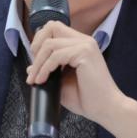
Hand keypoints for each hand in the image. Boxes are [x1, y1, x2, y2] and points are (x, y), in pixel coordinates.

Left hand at [26, 20, 136, 137]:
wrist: (106, 109)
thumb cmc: (88, 98)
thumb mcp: (62, 82)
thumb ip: (48, 71)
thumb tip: (31, 67)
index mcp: (80, 44)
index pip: (54, 28)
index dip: (40, 41)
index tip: (35, 60)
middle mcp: (84, 41)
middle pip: (51, 27)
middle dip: (36, 45)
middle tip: (34, 66)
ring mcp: (85, 45)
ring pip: (49, 44)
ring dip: (38, 62)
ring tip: (35, 79)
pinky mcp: (84, 53)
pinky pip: (56, 55)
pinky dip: (45, 68)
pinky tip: (42, 79)